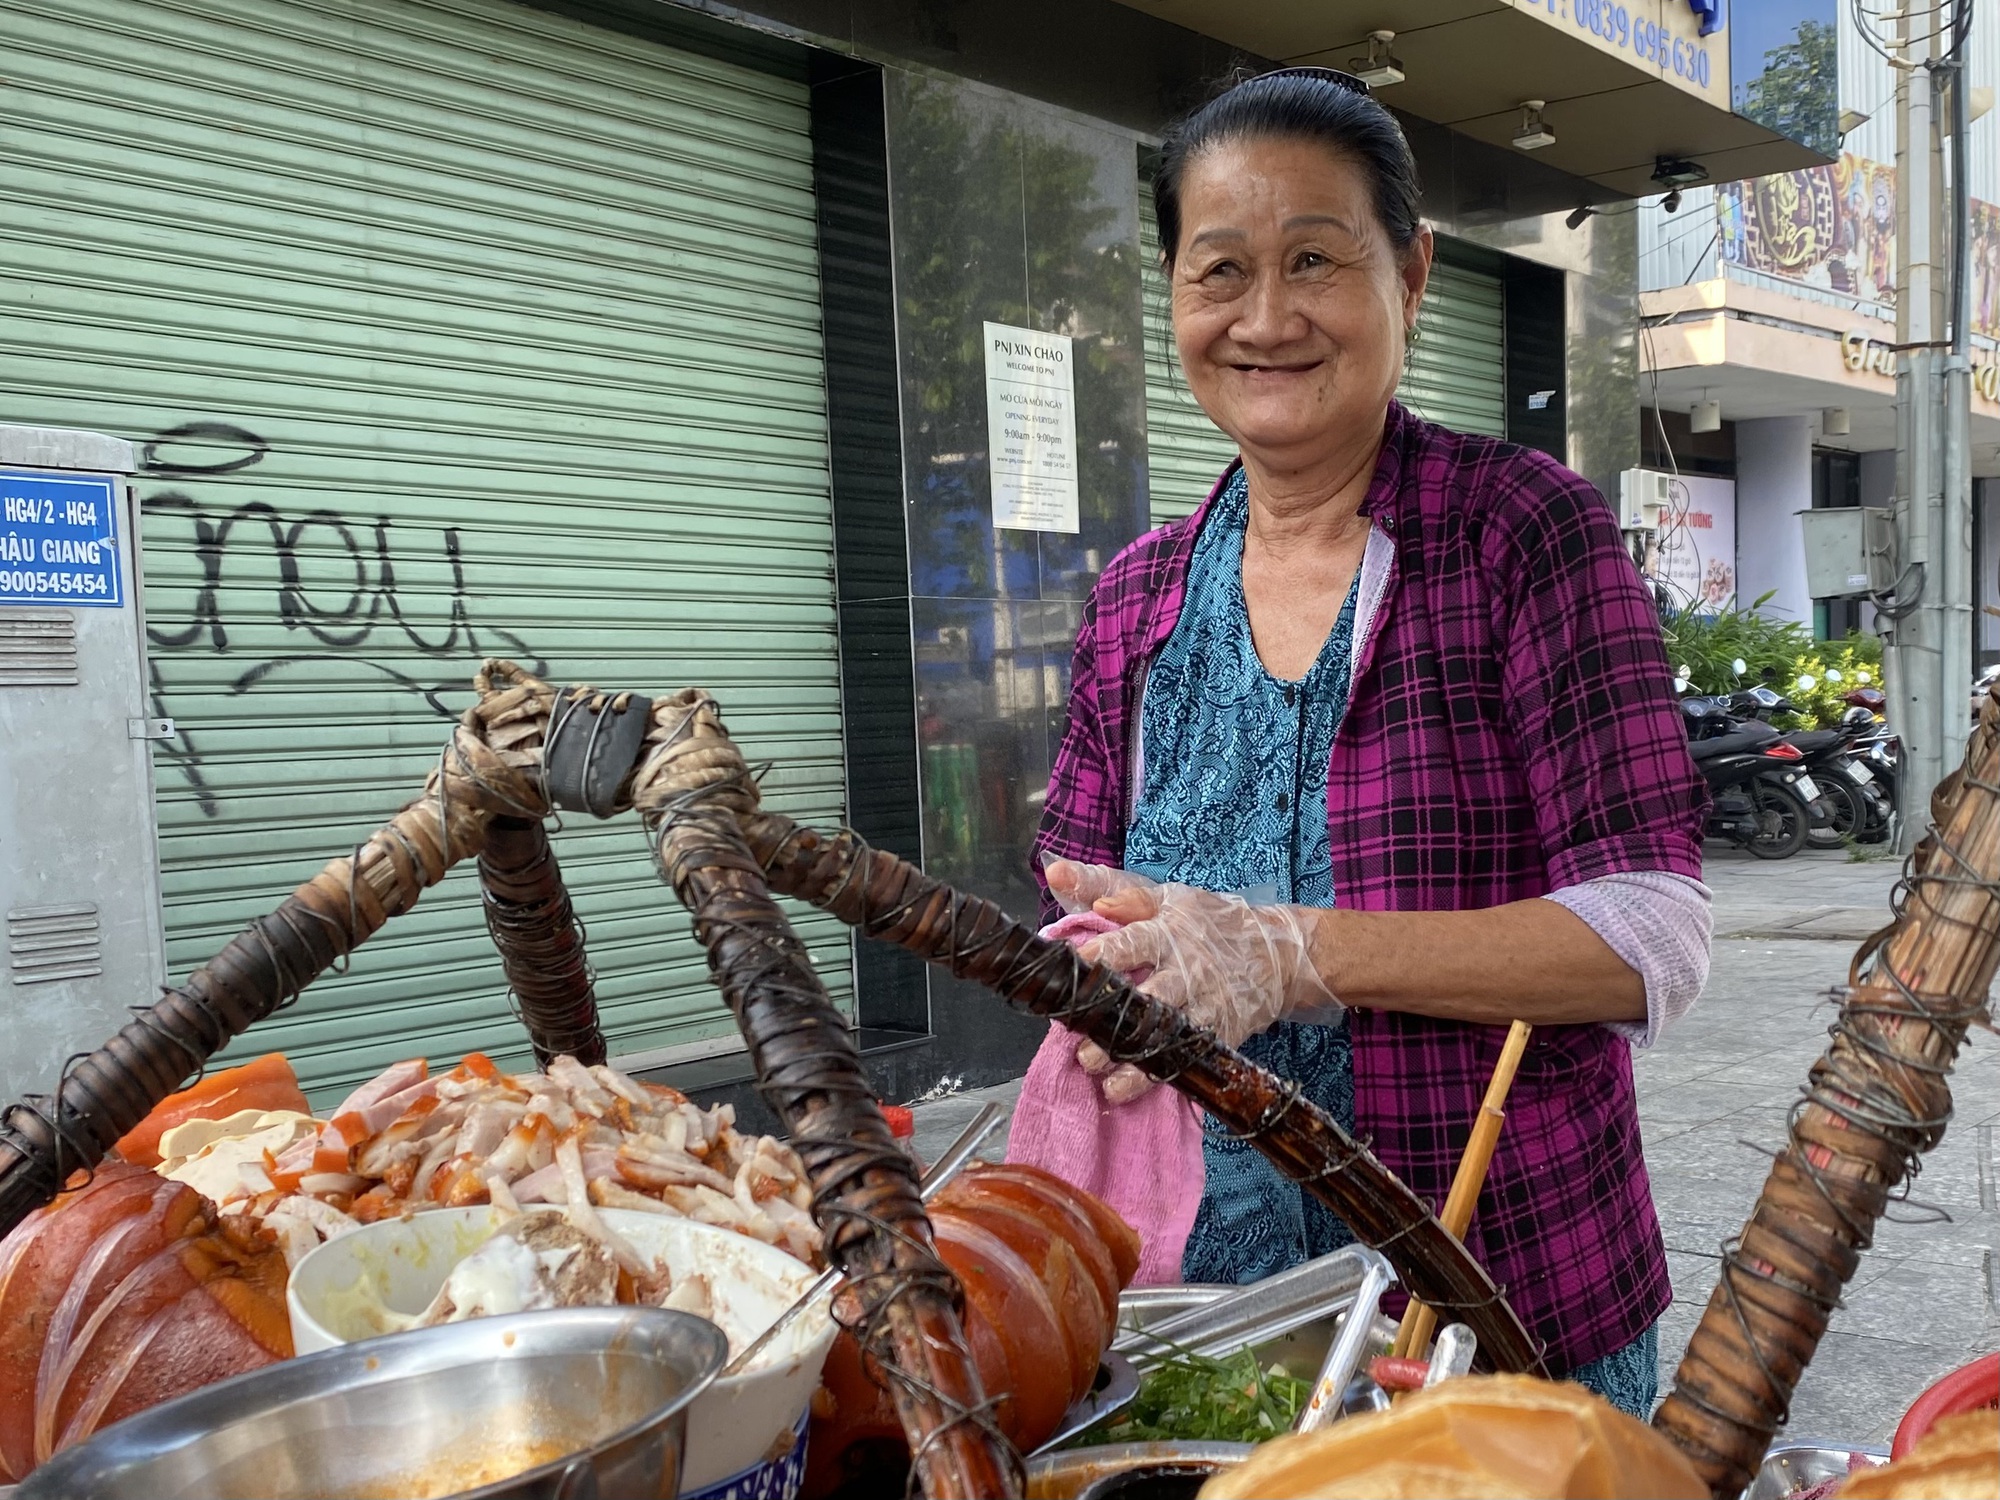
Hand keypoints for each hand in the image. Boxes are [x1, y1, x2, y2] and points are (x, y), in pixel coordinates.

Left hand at [1043, 861, 1339, 1103]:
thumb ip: (1108, 887)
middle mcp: (1186, 971)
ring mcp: (1205, 1006)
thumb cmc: (1208, 922)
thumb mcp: (1165, 897)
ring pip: (1165, 1036)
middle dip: (1112, 1021)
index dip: (1104, 955)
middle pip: (1148, 999)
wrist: (1277, 955)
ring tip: (1099, 1075)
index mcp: (1168, 932)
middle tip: (1077, 1040)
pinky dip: (1157, 1076)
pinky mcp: (1219, 1034)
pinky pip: (1186, 1059)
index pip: (1133, 943)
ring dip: (1131, 1058)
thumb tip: (1057, 874)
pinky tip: (1126, 1090)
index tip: (1077, 965)